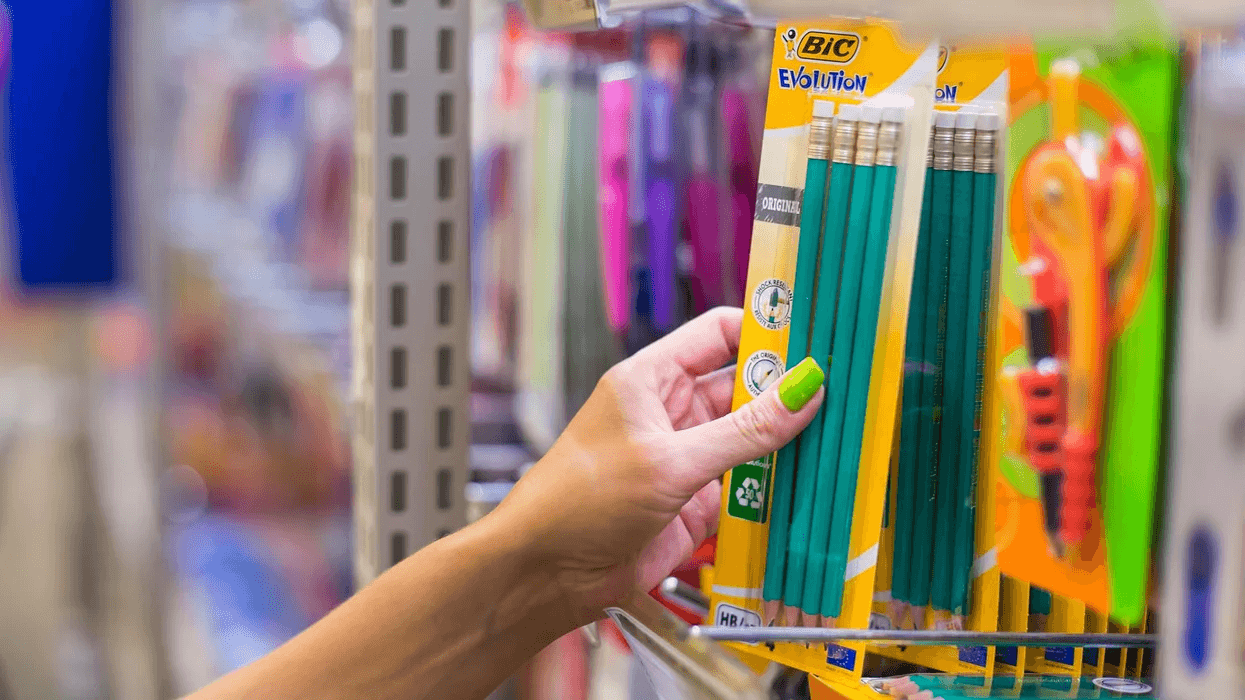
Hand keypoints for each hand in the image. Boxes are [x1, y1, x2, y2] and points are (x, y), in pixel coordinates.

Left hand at [495, 307, 824, 626]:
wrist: (548, 574)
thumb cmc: (578, 501)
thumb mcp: (668, 462)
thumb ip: (743, 432)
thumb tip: (802, 391)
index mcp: (652, 378)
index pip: (719, 334)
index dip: (767, 331)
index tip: (815, 336)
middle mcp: (672, 412)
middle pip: (745, 386)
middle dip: (788, 389)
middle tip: (842, 392)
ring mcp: (688, 457)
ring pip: (754, 437)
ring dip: (788, 439)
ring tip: (840, 433)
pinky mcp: (700, 503)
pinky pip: (751, 485)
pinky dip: (779, 484)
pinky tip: (813, 480)